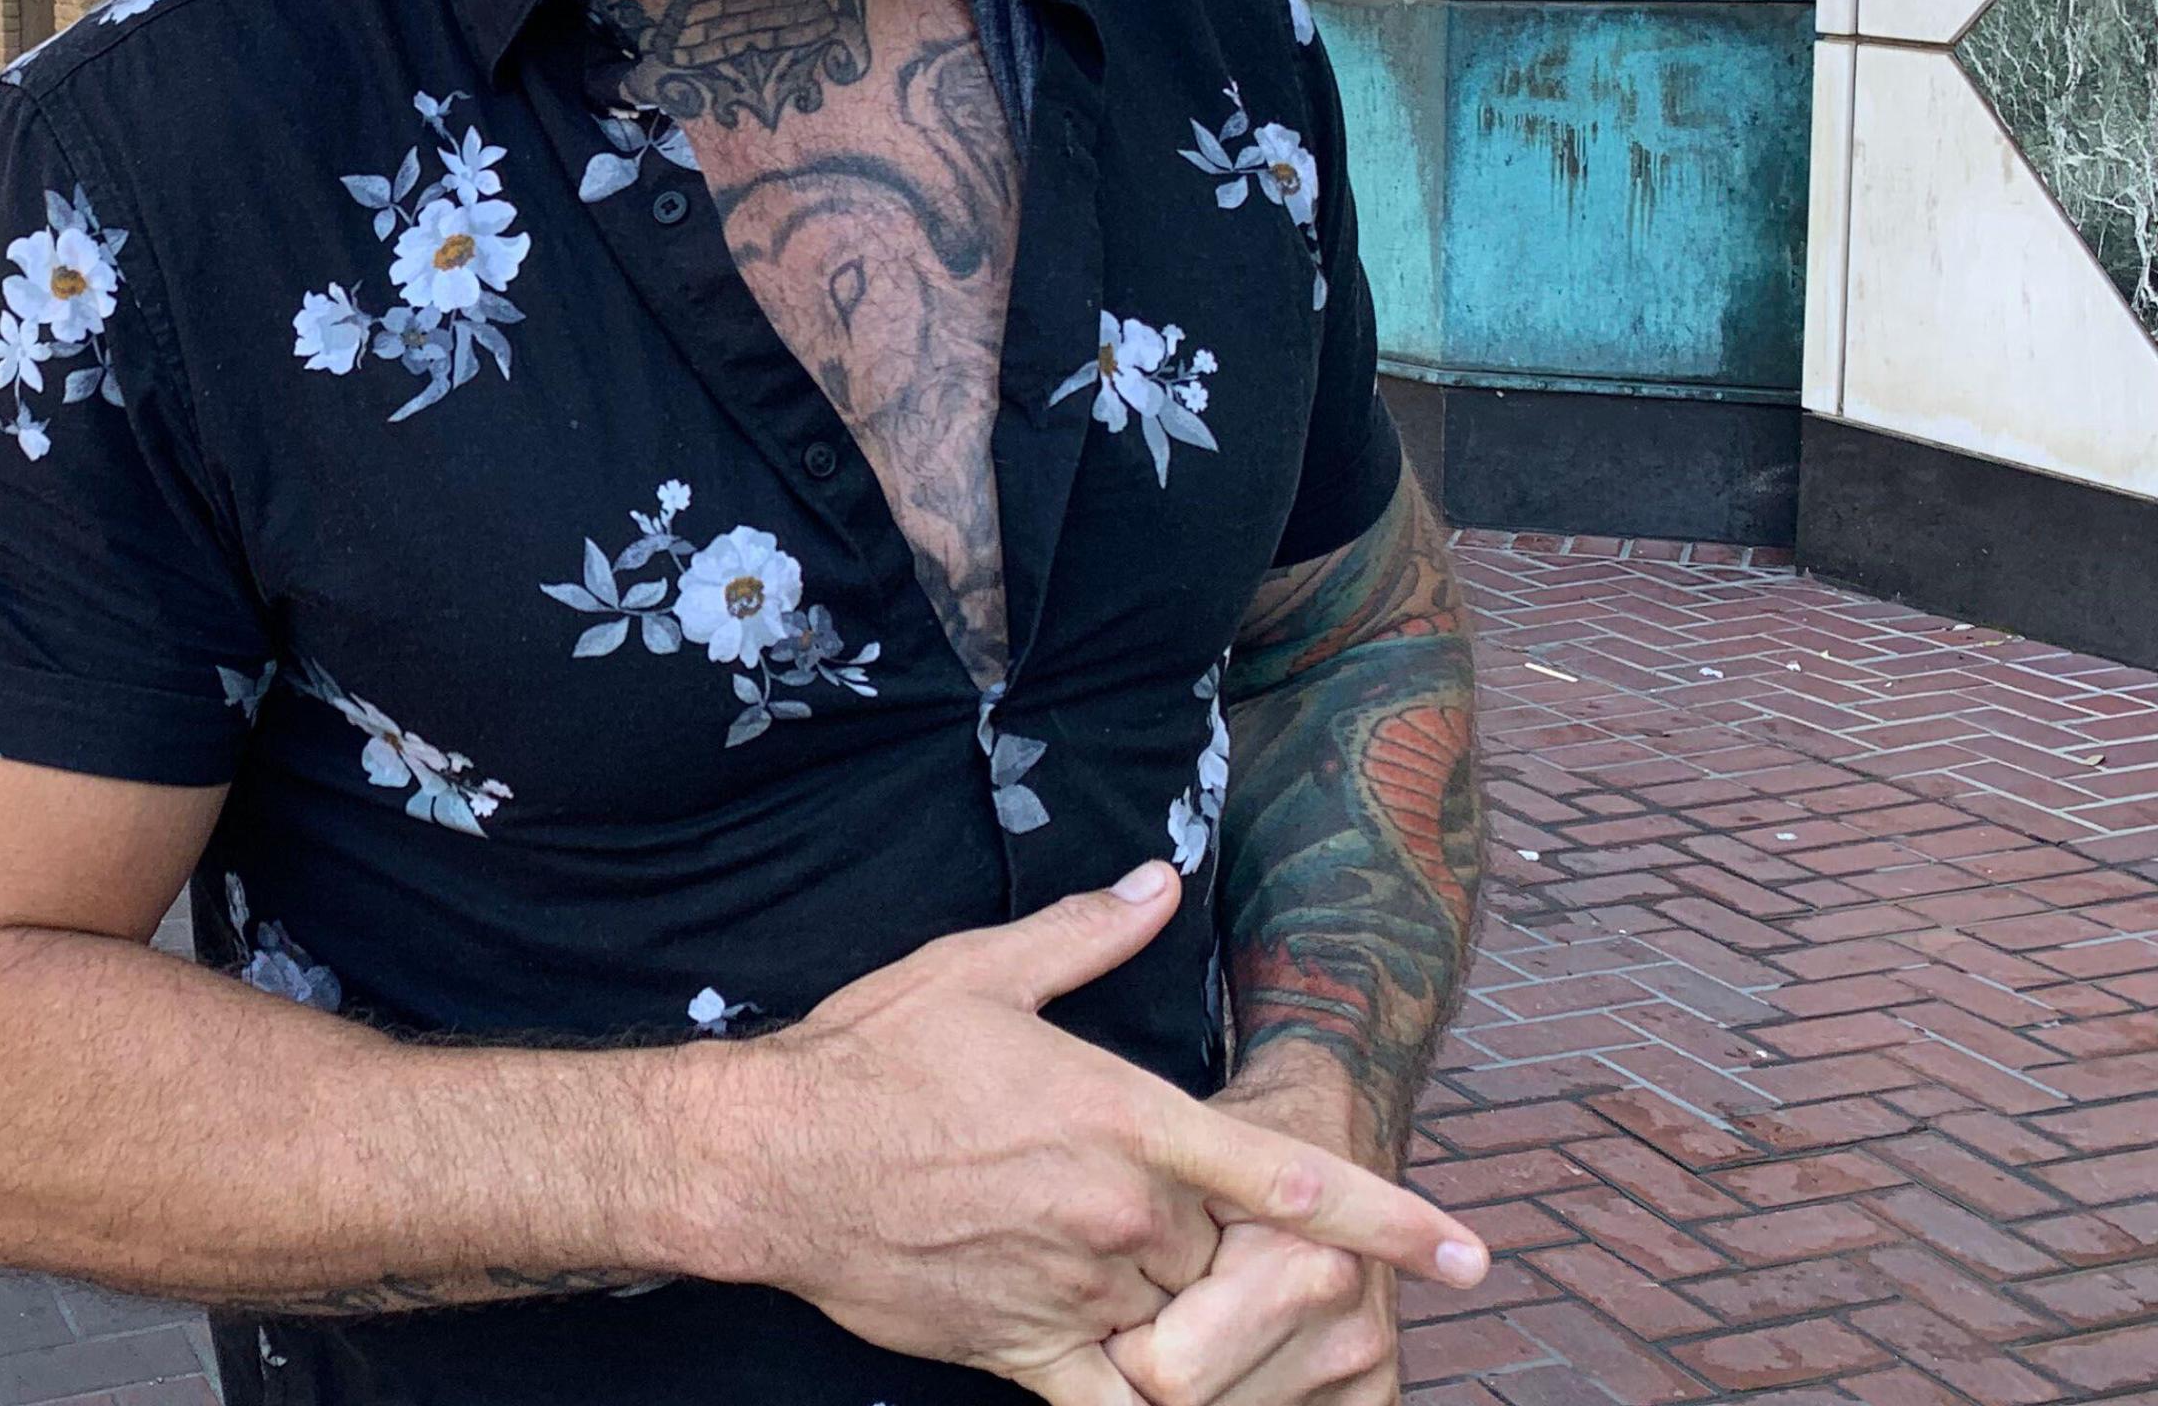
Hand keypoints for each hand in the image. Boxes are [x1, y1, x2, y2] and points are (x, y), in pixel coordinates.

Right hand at [671, 863, 1484, 1405]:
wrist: (766, 1159)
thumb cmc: (871, 1056)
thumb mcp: (977, 970)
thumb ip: (1089, 935)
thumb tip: (1161, 883)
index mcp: (1122, 1121)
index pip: (1285, 1182)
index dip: (1391, 1220)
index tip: (1471, 1251)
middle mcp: (1118, 1217)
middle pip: (1236, 1257)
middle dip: (1233, 1248)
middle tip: (1165, 1209)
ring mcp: (1075, 1295)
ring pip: (1188, 1324)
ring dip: (1191, 1308)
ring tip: (1137, 1271)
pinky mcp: (1026, 1353)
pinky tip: (1173, 1391)